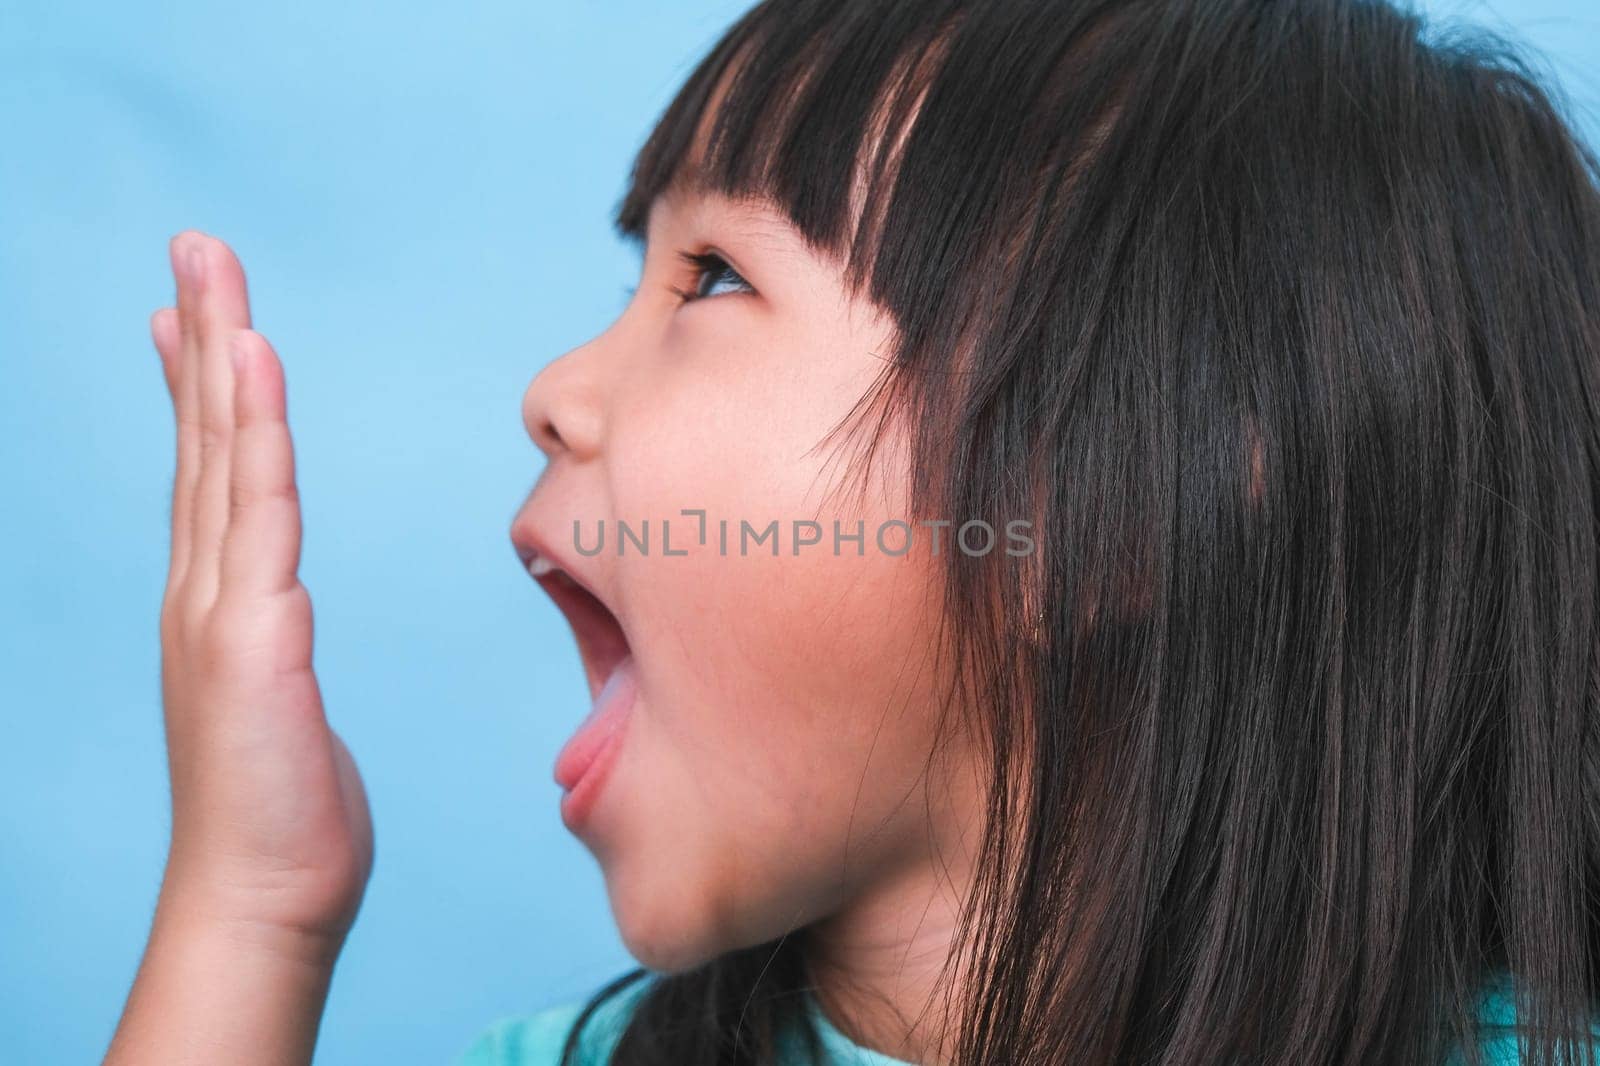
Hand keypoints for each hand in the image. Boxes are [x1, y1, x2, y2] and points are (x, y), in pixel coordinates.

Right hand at [148, 231, 372, 955]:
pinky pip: (257, 511)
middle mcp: (207, 590)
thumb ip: (279, 641)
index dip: (205, 388)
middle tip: (198, 250)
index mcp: (223, 601)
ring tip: (212, 274)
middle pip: (206, 440)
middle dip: (202, 337)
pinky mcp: (248, 638)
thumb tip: (282, 610)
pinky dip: (253, 433)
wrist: (264, 899)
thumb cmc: (285, 811)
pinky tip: (251, 364)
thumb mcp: (285, 701)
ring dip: (218, 356)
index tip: (201, 318)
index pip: (215, 470)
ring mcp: (217, 610)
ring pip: (221, 456)